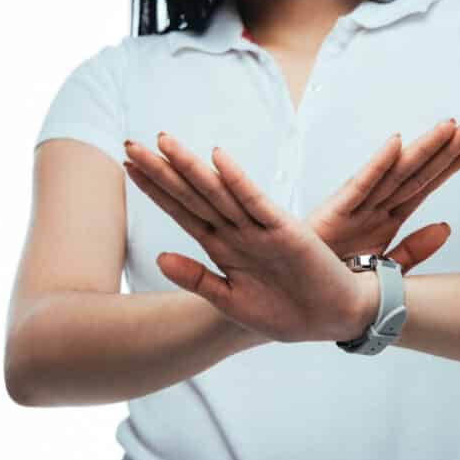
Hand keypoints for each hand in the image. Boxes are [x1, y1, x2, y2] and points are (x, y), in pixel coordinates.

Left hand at [124, 135, 378, 343]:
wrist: (333, 317)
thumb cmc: (286, 311)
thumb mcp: (231, 302)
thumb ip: (197, 280)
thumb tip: (159, 259)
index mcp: (223, 247)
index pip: (183, 211)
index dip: (155, 189)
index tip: (127, 166)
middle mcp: (237, 232)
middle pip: (193, 194)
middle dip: (162, 170)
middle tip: (130, 143)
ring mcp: (260, 228)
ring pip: (219, 192)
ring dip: (191, 167)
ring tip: (163, 142)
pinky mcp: (286, 230)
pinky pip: (256, 202)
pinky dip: (238, 181)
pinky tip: (218, 159)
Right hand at [307, 117, 459, 273]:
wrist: (299, 299)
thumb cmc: (334, 280)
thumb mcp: (384, 268)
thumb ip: (414, 249)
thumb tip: (446, 229)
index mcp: (386, 218)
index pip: (424, 185)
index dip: (449, 164)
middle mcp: (374, 207)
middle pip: (416, 173)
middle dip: (445, 148)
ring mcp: (355, 208)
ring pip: (396, 173)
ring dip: (423, 149)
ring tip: (448, 127)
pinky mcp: (334, 213)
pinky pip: (360, 186)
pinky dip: (377, 165)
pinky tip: (396, 144)